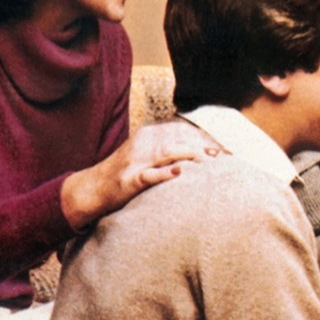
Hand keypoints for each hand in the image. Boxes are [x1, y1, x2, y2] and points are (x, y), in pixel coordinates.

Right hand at [60, 121, 219, 229]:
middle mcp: (143, 143)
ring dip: (191, 155)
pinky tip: (179, 173)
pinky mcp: (128, 180)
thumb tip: (206, 151)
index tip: (227, 147)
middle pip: (179, 138)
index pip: (183, 130)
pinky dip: (165, 173)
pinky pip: (148, 174)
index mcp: (149, 134)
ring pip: (167, 151)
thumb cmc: (127, 172)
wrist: (92, 188)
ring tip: (211, 160)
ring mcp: (135, 161)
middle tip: (226, 155)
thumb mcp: (149, 155)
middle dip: (204, 145)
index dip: (206, 137)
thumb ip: (172, 149)